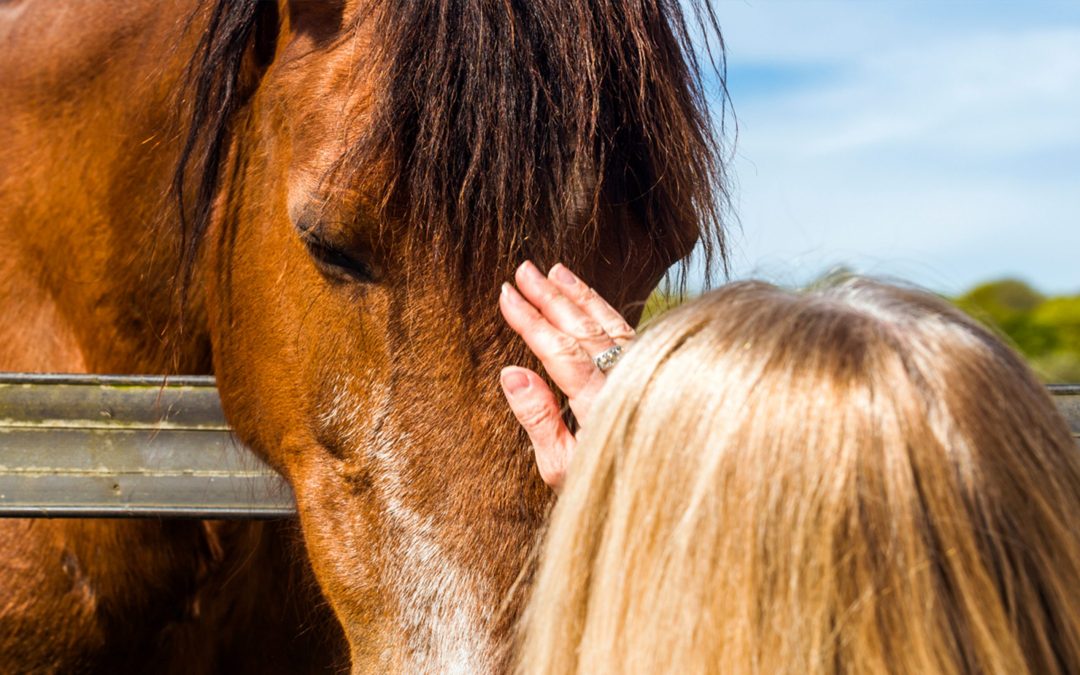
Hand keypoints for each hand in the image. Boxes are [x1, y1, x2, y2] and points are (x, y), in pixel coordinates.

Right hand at [498, 261, 635, 490]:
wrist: (669, 488)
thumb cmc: (604, 484)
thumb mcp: (562, 467)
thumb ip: (538, 418)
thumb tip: (510, 372)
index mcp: (599, 405)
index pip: (559, 351)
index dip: (530, 321)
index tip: (506, 295)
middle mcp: (626, 382)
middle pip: (584, 329)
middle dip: (551, 297)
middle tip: (524, 269)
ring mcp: (646, 373)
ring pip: (610, 324)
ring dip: (579, 296)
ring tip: (554, 271)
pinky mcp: (658, 370)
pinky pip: (628, 331)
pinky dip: (605, 309)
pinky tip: (588, 298)